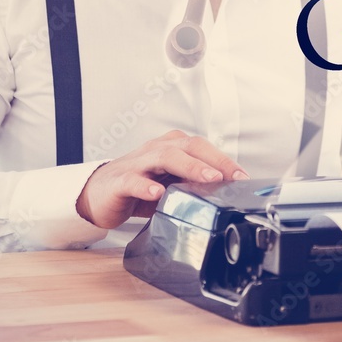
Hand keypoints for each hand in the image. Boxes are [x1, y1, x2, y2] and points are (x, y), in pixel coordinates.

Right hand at [75, 130, 248, 228]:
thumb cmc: (138, 187)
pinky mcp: (120, 181)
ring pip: (164, 157)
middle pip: (187, 146)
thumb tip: (224, 194)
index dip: (223, 160)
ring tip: (208, 179)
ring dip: (189, 167)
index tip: (242, 177)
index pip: (201, 147)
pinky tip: (157, 193)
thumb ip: (192, 185)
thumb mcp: (169, 185)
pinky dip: (146, 186)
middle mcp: (156, 150)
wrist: (98, 194)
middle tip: (230, 176)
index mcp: (170, 148)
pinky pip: (134, 180)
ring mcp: (138, 163)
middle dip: (212, 160)